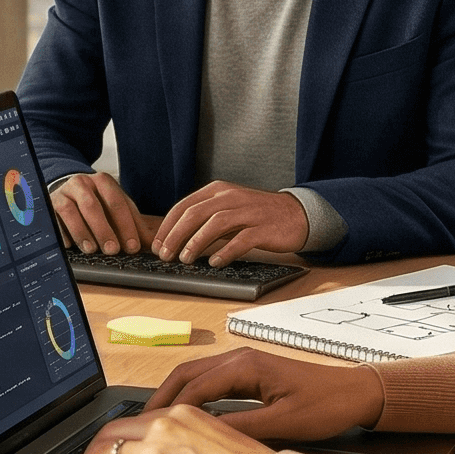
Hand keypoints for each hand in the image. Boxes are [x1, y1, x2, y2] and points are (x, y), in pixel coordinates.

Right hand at [52, 172, 151, 254]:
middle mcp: (81, 183)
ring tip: (91, 250)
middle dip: (103, 229)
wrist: (67, 190)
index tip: (132, 246)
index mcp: (103, 181)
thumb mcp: (117, 208)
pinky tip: (69, 246)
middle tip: (113, 250)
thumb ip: (134, 224)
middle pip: (92, 206)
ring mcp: (62, 193)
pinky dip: (61, 233)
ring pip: (70, 211)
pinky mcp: (48, 205)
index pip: (116, 202)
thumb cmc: (97, 203)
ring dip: (82, 232)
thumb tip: (152, 244)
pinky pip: (52, 218)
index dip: (126, 225)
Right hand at [146, 350, 384, 441]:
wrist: (356, 393)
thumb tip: (204, 435)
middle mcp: (239, 359)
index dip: (168, 409)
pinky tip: (187, 415)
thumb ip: (241, 428)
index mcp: (244, 366)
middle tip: (140, 423)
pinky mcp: (250, 372)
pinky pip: (211, 382)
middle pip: (186, 374)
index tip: (148, 428)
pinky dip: (193, 396)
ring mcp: (244, 363)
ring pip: (197, 376)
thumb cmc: (326, 406)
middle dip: (161, 397)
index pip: (194, 388)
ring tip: (156, 421)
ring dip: (175, 396)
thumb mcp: (283, 422)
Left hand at [153, 180, 305, 264]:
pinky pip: (242, 239)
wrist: (297, 214)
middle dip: (176, 235)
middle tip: (165, 255)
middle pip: (195, 213)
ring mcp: (249, 211)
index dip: (168, 226)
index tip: (157, 245)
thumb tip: (175, 238)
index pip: (184, 205)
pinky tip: (216, 262)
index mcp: (219, 191)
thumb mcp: (227, 210)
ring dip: (196, 242)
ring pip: (215, 223)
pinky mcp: (264, 227)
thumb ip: (205, 218)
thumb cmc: (257, 215)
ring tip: (185, 259)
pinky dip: (226, 251)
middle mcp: (231, 197)